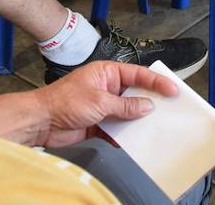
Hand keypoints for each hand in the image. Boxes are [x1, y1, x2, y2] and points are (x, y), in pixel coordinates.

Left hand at [35, 60, 177, 148]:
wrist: (41, 121)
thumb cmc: (65, 101)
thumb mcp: (99, 101)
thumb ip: (125, 105)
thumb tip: (147, 106)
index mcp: (107, 73)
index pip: (138, 74)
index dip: (156, 81)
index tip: (172, 89)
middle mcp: (107, 87)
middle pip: (135, 94)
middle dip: (150, 102)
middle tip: (169, 110)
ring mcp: (103, 106)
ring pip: (128, 113)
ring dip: (138, 121)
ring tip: (155, 128)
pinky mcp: (98, 124)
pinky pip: (117, 129)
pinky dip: (125, 136)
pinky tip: (134, 142)